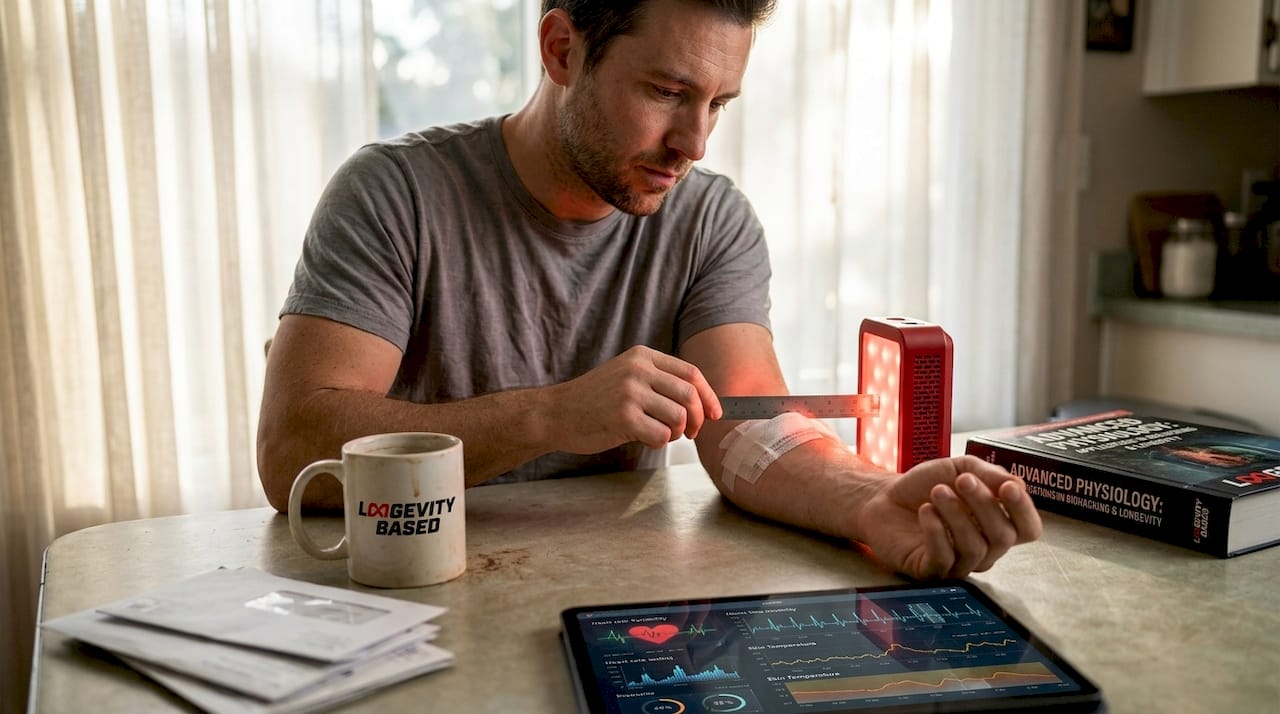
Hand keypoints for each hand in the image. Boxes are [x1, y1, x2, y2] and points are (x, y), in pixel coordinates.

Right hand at [547, 345, 721, 453]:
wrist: (556, 413)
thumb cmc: (595, 400)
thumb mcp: (626, 376)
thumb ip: (659, 382)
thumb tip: (701, 404)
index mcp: (642, 356)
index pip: (691, 373)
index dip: (709, 396)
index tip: (715, 414)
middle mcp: (638, 370)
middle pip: (689, 395)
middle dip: (698, 419)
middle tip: (691, 433)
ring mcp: (630, 393)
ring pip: (678, 417)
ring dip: (676, 433)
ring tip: (661, 434)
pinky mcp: (623, 417)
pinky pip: (661, 435)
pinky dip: (659, 442)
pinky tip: (643, 438)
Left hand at [852, 455, 1041, 579]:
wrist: (884, 497)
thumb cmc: (927, 485)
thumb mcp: (960, 468)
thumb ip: (990, 474)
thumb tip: (1018, 484)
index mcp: (997, 524)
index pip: (1028, 530)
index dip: (1024, 511)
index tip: (1008, 487)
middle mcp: (984, 549)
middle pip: (1003, 538)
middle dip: (984, 505)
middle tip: (962, 480)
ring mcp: (958, 563)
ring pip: (974, 549)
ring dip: (956, 515)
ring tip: (937, 492)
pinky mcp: (930, 571)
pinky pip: (944, 560)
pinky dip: (936, 532)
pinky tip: (925, 511)